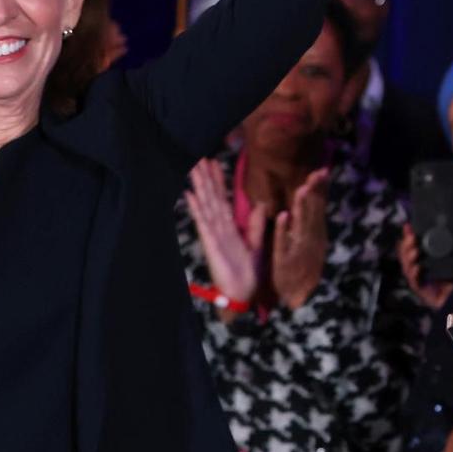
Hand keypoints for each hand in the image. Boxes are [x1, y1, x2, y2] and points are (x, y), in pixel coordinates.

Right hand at [186, 159, 266, 305]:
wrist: (242, 294)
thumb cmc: (247, 273)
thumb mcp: (256, 244)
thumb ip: (257, 224)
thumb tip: (262, 204)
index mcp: (230, 227)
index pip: (223, 199)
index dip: (219, 181)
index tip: (216, 163)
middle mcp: (219, 228)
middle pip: (212, 197)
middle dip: (206, 177)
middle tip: (201, 157)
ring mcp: (213, 234)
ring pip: (206, 204)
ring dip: (200, 186)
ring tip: (194, 167)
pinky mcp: (210, 243)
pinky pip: (203, 222)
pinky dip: (196, 208)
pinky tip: (190, 193)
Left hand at [270, 168, 330, 309]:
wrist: (296, 296)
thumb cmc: (300, 267)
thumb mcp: (311, 243)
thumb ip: (311, 221)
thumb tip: (313, 197)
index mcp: (315, 235)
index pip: (319, 208)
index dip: (321, 190)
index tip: (322, 170)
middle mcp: (311, 241)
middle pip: (313, 213)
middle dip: (315, 192)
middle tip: (316, 172)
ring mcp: (299, 251)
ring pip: (301, 226)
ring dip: (302, 207)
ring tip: (302, 188)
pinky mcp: (285, 262)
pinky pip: (283, 245)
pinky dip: (284, 231)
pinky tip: (284, 216)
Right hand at [398, 223, 452, 310]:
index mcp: (430, 261)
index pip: (415, 247)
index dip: (410, 237)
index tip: (408, 226)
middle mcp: (423, 270)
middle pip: (407, 256)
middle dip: (406, 245)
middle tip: (411, 236)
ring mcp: (422, 281)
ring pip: (408, 268)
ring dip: (408, 258)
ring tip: (414, 250)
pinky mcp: (423, 293)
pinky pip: (415, 283)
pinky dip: (414, 275)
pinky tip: (416, 268)